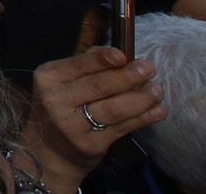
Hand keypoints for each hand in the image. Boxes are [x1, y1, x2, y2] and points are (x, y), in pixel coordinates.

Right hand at [20, 46, 163, 186]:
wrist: (49, 150)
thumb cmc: (61, 106)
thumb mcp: (62, 82)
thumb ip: (86, 66)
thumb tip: (118, 54)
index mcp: (48, 78)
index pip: (78, 65)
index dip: (102, 59)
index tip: (124, 54)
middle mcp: (55, 100)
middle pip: (98, 86)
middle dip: (127, 76)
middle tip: (149, 69)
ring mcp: (71, 125)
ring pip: (113, 109)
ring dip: (140, 98)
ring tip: (157, 90)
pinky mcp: (89, 145)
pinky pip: (121, 128)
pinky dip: (143, 118)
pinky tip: (157, 111)